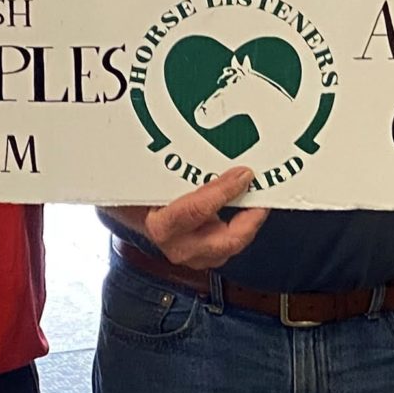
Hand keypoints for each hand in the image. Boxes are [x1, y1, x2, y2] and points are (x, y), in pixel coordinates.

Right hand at [103, 167, 266, 269]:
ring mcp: (194, 255)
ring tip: (260, 198)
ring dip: (249, 222)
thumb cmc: (138, 194)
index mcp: (160, 226)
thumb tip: (186, 137)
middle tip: (262, 196)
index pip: (195, 211)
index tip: (243, 174)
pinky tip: (249, 206)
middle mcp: (178, 246)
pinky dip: (243, 225)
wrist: (130, 214)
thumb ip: (168, 168)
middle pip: (224, 241)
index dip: (223, 192)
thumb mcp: (147, 179)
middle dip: (250, 219)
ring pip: (232, 244)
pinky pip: (231, 243)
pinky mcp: (206, 255)